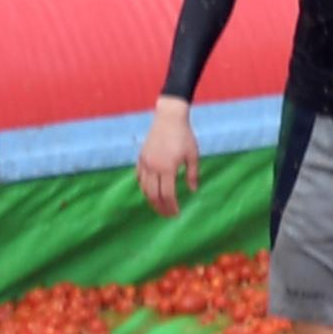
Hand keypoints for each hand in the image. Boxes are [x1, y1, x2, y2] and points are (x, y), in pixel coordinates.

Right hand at [136, 98, 197, 216]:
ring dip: (151, 200)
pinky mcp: (140, 158)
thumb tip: (192, 190)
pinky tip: (150, 191)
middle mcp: (153, 167)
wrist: (168, 118)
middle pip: (153, 195)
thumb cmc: (184, 136)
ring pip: (144, 188)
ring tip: (159, 206)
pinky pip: (139, 177)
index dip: (171, 206)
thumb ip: (192, 174)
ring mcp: (145, 163)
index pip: (168, 194)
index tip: (176, 214)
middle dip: (160, 207)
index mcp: (167, 168)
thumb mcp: (193, 155)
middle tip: (167, 215)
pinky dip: (144, 187)